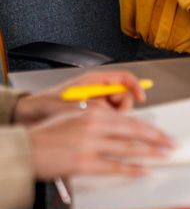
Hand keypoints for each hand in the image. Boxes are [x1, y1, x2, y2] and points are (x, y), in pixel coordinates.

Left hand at [13, 70, 147, 124]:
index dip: (136, 87)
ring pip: (117, 111)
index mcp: (96, 80)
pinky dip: (107, 126)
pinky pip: (108, 120)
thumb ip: (100, 106)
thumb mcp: (77, 103)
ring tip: (99, 124)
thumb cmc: (46, 104)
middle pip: (124, 96)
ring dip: (113, 119)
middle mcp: (98, 90)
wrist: (29, 117)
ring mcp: (96, 103)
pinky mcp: (92, 116)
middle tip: (114, 117)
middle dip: (122, 108)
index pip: (125, 78)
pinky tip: (98, 130)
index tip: (141, 98)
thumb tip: (118, 114)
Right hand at [29, 108, 173, 179]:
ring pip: (129, 148)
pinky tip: (143, 171)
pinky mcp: (84, 162)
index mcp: (95, 111)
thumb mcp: (75, 117)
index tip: (162, 133)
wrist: (25, 149)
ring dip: (150, 153)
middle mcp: (95, 125)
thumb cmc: (47, 135)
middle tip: (171, 144)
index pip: (130, 119)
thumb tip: (121, 129)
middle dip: (157, 139)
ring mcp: (91, 144)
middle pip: (135, 131)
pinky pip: (114, 166)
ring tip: (163, 156)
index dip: (150, 128)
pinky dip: (132, 169)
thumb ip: (98, 121)